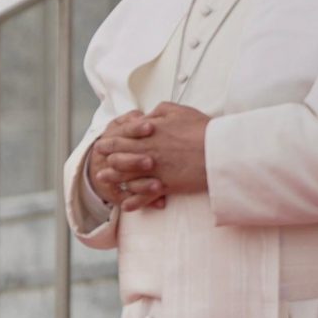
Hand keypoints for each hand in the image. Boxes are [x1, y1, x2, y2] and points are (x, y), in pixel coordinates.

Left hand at [91, 105, 211, 207]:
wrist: (218, 151)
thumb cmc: (202, 130)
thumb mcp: (178, 111)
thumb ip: (159, 112)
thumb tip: (147, 116)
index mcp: (150, 135)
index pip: (123, 137)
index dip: (111, 140)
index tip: (103, 142)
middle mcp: (148, 153)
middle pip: (120, 156)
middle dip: (107, 158)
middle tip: (98, 160)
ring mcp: (154, 171)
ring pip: (127, 177)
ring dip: (113, 179)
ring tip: (102, 179)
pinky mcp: (165, 186)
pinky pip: (144, 196)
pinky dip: (134, 202)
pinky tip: (126, 206)